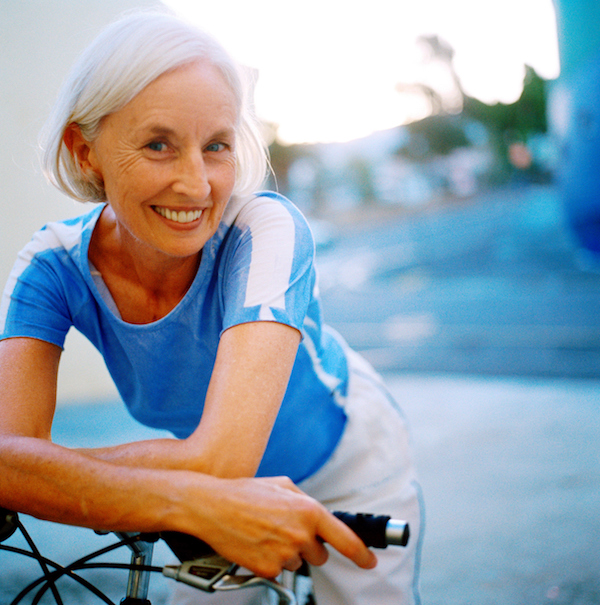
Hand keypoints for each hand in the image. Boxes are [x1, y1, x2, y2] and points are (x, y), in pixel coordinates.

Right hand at [183, 476, 376, 577]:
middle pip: (320, 554)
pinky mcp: (267, 569)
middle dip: (308, 545)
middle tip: (286, 530)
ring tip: (266, 532)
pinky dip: (270, 560)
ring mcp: (284, 554)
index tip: (369, 561)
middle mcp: (300, 534)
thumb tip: (320, 516)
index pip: (345, 539)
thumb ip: (306, 501)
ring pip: (298, 563)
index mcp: (308, 511)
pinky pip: (278, 571)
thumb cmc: (245, 493)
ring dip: (288, 552)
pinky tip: (257, 543)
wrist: (212, 506)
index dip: (361, 554)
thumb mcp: (283, 484)